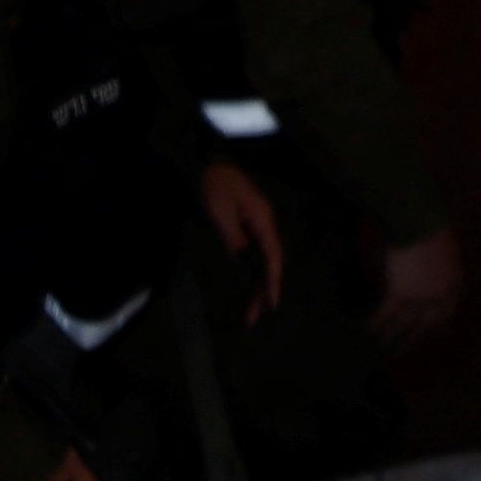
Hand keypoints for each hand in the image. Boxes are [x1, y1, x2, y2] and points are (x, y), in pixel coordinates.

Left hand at [200, 161, 291, 323]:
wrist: (208, 162)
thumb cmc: (215, 184)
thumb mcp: (221, 212)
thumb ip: (234, 238)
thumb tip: (242, 261)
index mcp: (263, 221)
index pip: (272, 258)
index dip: (272, 282)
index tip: (272, 304)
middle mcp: (264, 225)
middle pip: (269, 263)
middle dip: (262, 291)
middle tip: (253, 317)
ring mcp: (256, 225)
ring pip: (262, 261)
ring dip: (256, 284)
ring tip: (251, 309)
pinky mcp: (246, 225)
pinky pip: (254, 254)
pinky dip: (251, 272)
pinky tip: (247, 285)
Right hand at [369, 226, 465, 343]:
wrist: (420, 219)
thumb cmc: (431, 223)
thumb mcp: (445, 245)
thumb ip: (441, 260)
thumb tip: (432, 261)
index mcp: (455, 281)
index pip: (449, 309)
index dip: (442, 323)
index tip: (439, 333)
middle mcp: (441, 295)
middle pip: (428, 324)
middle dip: (415, 339)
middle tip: (404, 350)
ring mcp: (422, 296)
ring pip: (405, 325)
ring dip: (391, 340)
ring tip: (379, 350)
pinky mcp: (401, 293)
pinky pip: (386, 314)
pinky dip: (375, 324)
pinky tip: (365, 332)